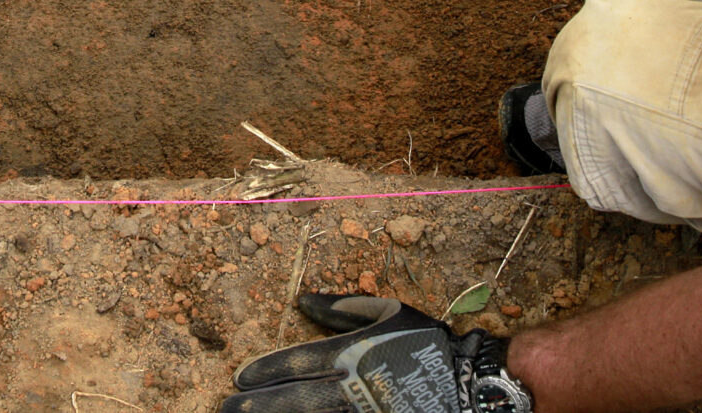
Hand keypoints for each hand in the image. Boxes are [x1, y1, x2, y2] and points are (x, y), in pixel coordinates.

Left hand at [220, 294, 530, 412]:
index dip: (265, 371)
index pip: (298, 363)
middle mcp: (353, 387)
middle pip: (295, 399)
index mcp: (353, 353)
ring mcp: (365, 412)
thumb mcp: (389, 313)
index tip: (239, 378)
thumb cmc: (429, 344)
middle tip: (225, 408)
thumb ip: (342, 307)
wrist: (476, 386)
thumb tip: (302, 300)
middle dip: (257, 404)